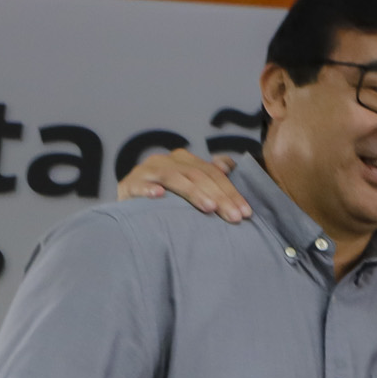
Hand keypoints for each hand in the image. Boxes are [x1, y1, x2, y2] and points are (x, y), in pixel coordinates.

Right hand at [117, 147, 248, 222]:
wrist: (131, 205)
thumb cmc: (168, 200)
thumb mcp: (191, 187)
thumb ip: (209, 175)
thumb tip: (227, 165)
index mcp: (184, 160)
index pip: (213, 173)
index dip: (231, 191)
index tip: (247, 213)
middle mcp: (166, 161)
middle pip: (197, 176)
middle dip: (219, 197)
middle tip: (235, 217)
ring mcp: (146, 171)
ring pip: (173, 178)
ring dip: (192, 192)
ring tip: (209, 208)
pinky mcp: (129, 184)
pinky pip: (140, 186)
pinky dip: (149, 190)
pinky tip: (159, 196)